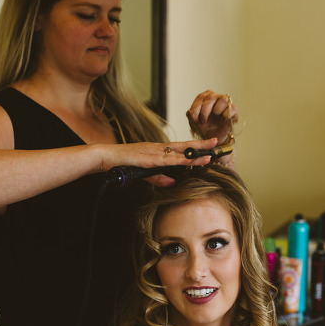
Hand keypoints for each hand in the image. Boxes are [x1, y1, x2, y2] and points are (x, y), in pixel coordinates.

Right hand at [100, 138, 217, 186]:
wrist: (108, 157)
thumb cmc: (124, 163)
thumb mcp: (145, 173)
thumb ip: (159, 178)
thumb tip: (172, 183)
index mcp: (158, 150)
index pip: (180, 148)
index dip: (194, 147)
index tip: (208, 146)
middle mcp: (159, 148)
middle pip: (184, 146)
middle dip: (201, 144)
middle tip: (216, 142)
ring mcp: (155, 152)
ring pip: (179, 152)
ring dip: (195, 152)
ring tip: (209, 152)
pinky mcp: (149, 158)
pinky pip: (168, 160)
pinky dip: (180, 160)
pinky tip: (189, 161)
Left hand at [186, 90, 237, 145]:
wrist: (213, 138)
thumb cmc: (204, 127)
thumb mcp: (194, 122)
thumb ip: (191, 115)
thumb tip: (191, 113)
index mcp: (206, 98)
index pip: (201, 97)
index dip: (196, 107)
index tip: (194, 118)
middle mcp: (216, 98)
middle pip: (210, 96)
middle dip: (205, 111)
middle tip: (203, 121)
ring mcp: (226, 104)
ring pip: (223, 99)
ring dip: (217, 109)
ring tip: (215, 116)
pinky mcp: (234, 111)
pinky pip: (232, 108)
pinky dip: (227, 113)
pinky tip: (224, 118)